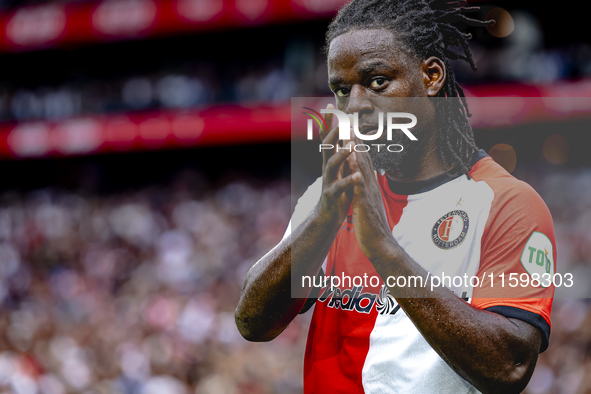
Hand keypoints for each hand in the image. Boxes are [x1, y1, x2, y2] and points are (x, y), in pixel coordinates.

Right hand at [316, 104, 357, 225]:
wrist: (329, 214)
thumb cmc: (338, 189)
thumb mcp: (340, 168)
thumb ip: (342, 152)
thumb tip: (347, 134)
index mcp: (331, 160)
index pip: (329, 137)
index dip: (329, 122)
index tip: (331, 106)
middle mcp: (327, 167)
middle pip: (327, 146)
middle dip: (334, 132)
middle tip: (342, 121)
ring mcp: (328, 180)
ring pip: (332, 164)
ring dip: (342, 154)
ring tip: (351, 146)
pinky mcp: (331, 194)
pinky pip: (339, 186)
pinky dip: (348, 180)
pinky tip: (357, 175)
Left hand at [347, 137, 395, 261]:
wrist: (381, 244)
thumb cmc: (374, 226)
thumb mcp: (370, 203)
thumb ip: (367, 190)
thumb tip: (364, 180)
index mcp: (371, 185)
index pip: (364, 161)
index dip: (358, 144)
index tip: (352, 130)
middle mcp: (372, 185)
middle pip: (364, 159)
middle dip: (356, 140)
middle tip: (350, 121)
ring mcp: (369, 193)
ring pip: (362, 167)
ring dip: (356, 150)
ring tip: (350, 132)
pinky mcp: (365, 202)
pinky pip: (359, 183)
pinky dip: (355, 170)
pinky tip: (351, 159)